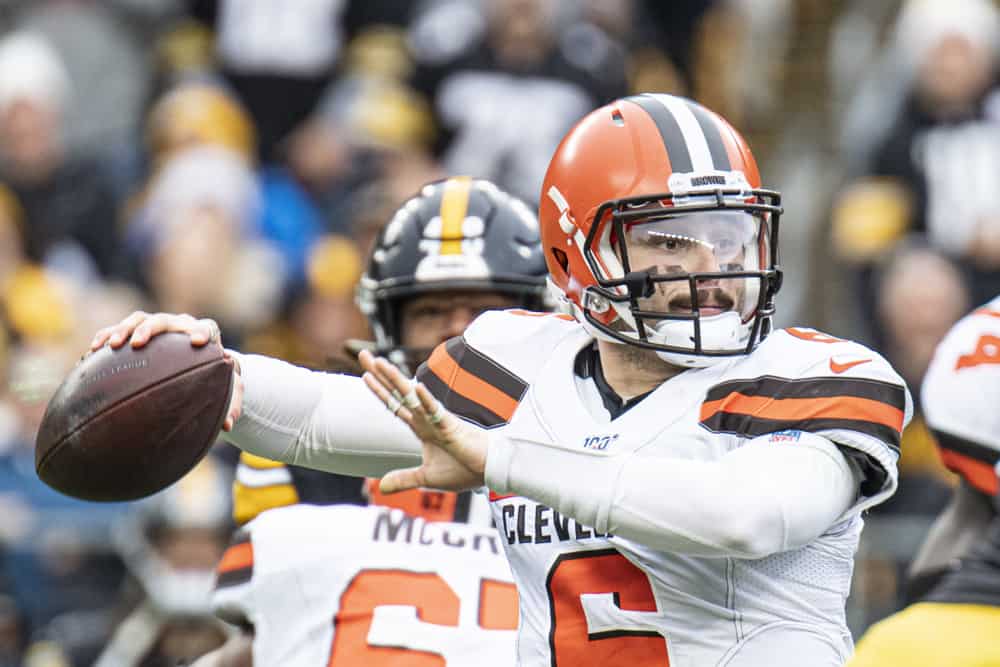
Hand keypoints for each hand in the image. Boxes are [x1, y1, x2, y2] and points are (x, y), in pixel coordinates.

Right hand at [89, 311, 242, 430]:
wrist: (195, 363)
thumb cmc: (212, 377)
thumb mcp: (225, 390)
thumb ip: (230, 404)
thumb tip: (228, 426)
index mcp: (204, 334)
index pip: (206, 328)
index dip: (202, 332)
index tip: (198, 342)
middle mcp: (179, 326)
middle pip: (164, 321)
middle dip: (150, 329)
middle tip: (138, 342)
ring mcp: (157, 327)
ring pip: (138, 319)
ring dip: (123, 329)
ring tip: (111, 345)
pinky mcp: (137, 331)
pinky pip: (118, 329)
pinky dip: (106, 336)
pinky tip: (91, 351)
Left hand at [358, 349, 486, 492]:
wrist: (488, 471)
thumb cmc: (463, 470)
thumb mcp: (427, 477)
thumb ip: (404, 479)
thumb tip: (381, 487)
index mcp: (421, 427)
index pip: (394, 404)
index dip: (379, 390)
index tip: (364, 373)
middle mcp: (425, 418)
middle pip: (397, 392)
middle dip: (380, 373)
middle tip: (363, 354)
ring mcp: (437, 420)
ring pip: (412, 396)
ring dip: (395, 380)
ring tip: (380, 362)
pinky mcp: (451, 426)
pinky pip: (436, 412)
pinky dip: (426, 400)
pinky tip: (417, 387)